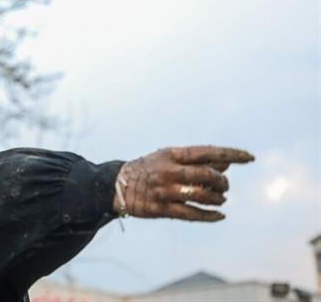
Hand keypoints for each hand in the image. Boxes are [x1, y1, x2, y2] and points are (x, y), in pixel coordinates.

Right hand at [112, 146, 254, 221]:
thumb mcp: (170, 158)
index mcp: (172, 154)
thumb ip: (197, 160)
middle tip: (224, 186)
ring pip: (201, 195)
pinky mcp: (162, 209)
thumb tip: (226, 164)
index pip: (207, 152)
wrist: (118, 185)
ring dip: (217, 198)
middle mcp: (169, 171)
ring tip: (220, 199)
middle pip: (207, 175)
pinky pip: (192, 214)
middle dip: (222, 182)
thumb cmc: (150, 169)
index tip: (250, 158)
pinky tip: (220, 215)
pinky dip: (210, 216)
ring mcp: (165, 191)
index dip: (231, 154)